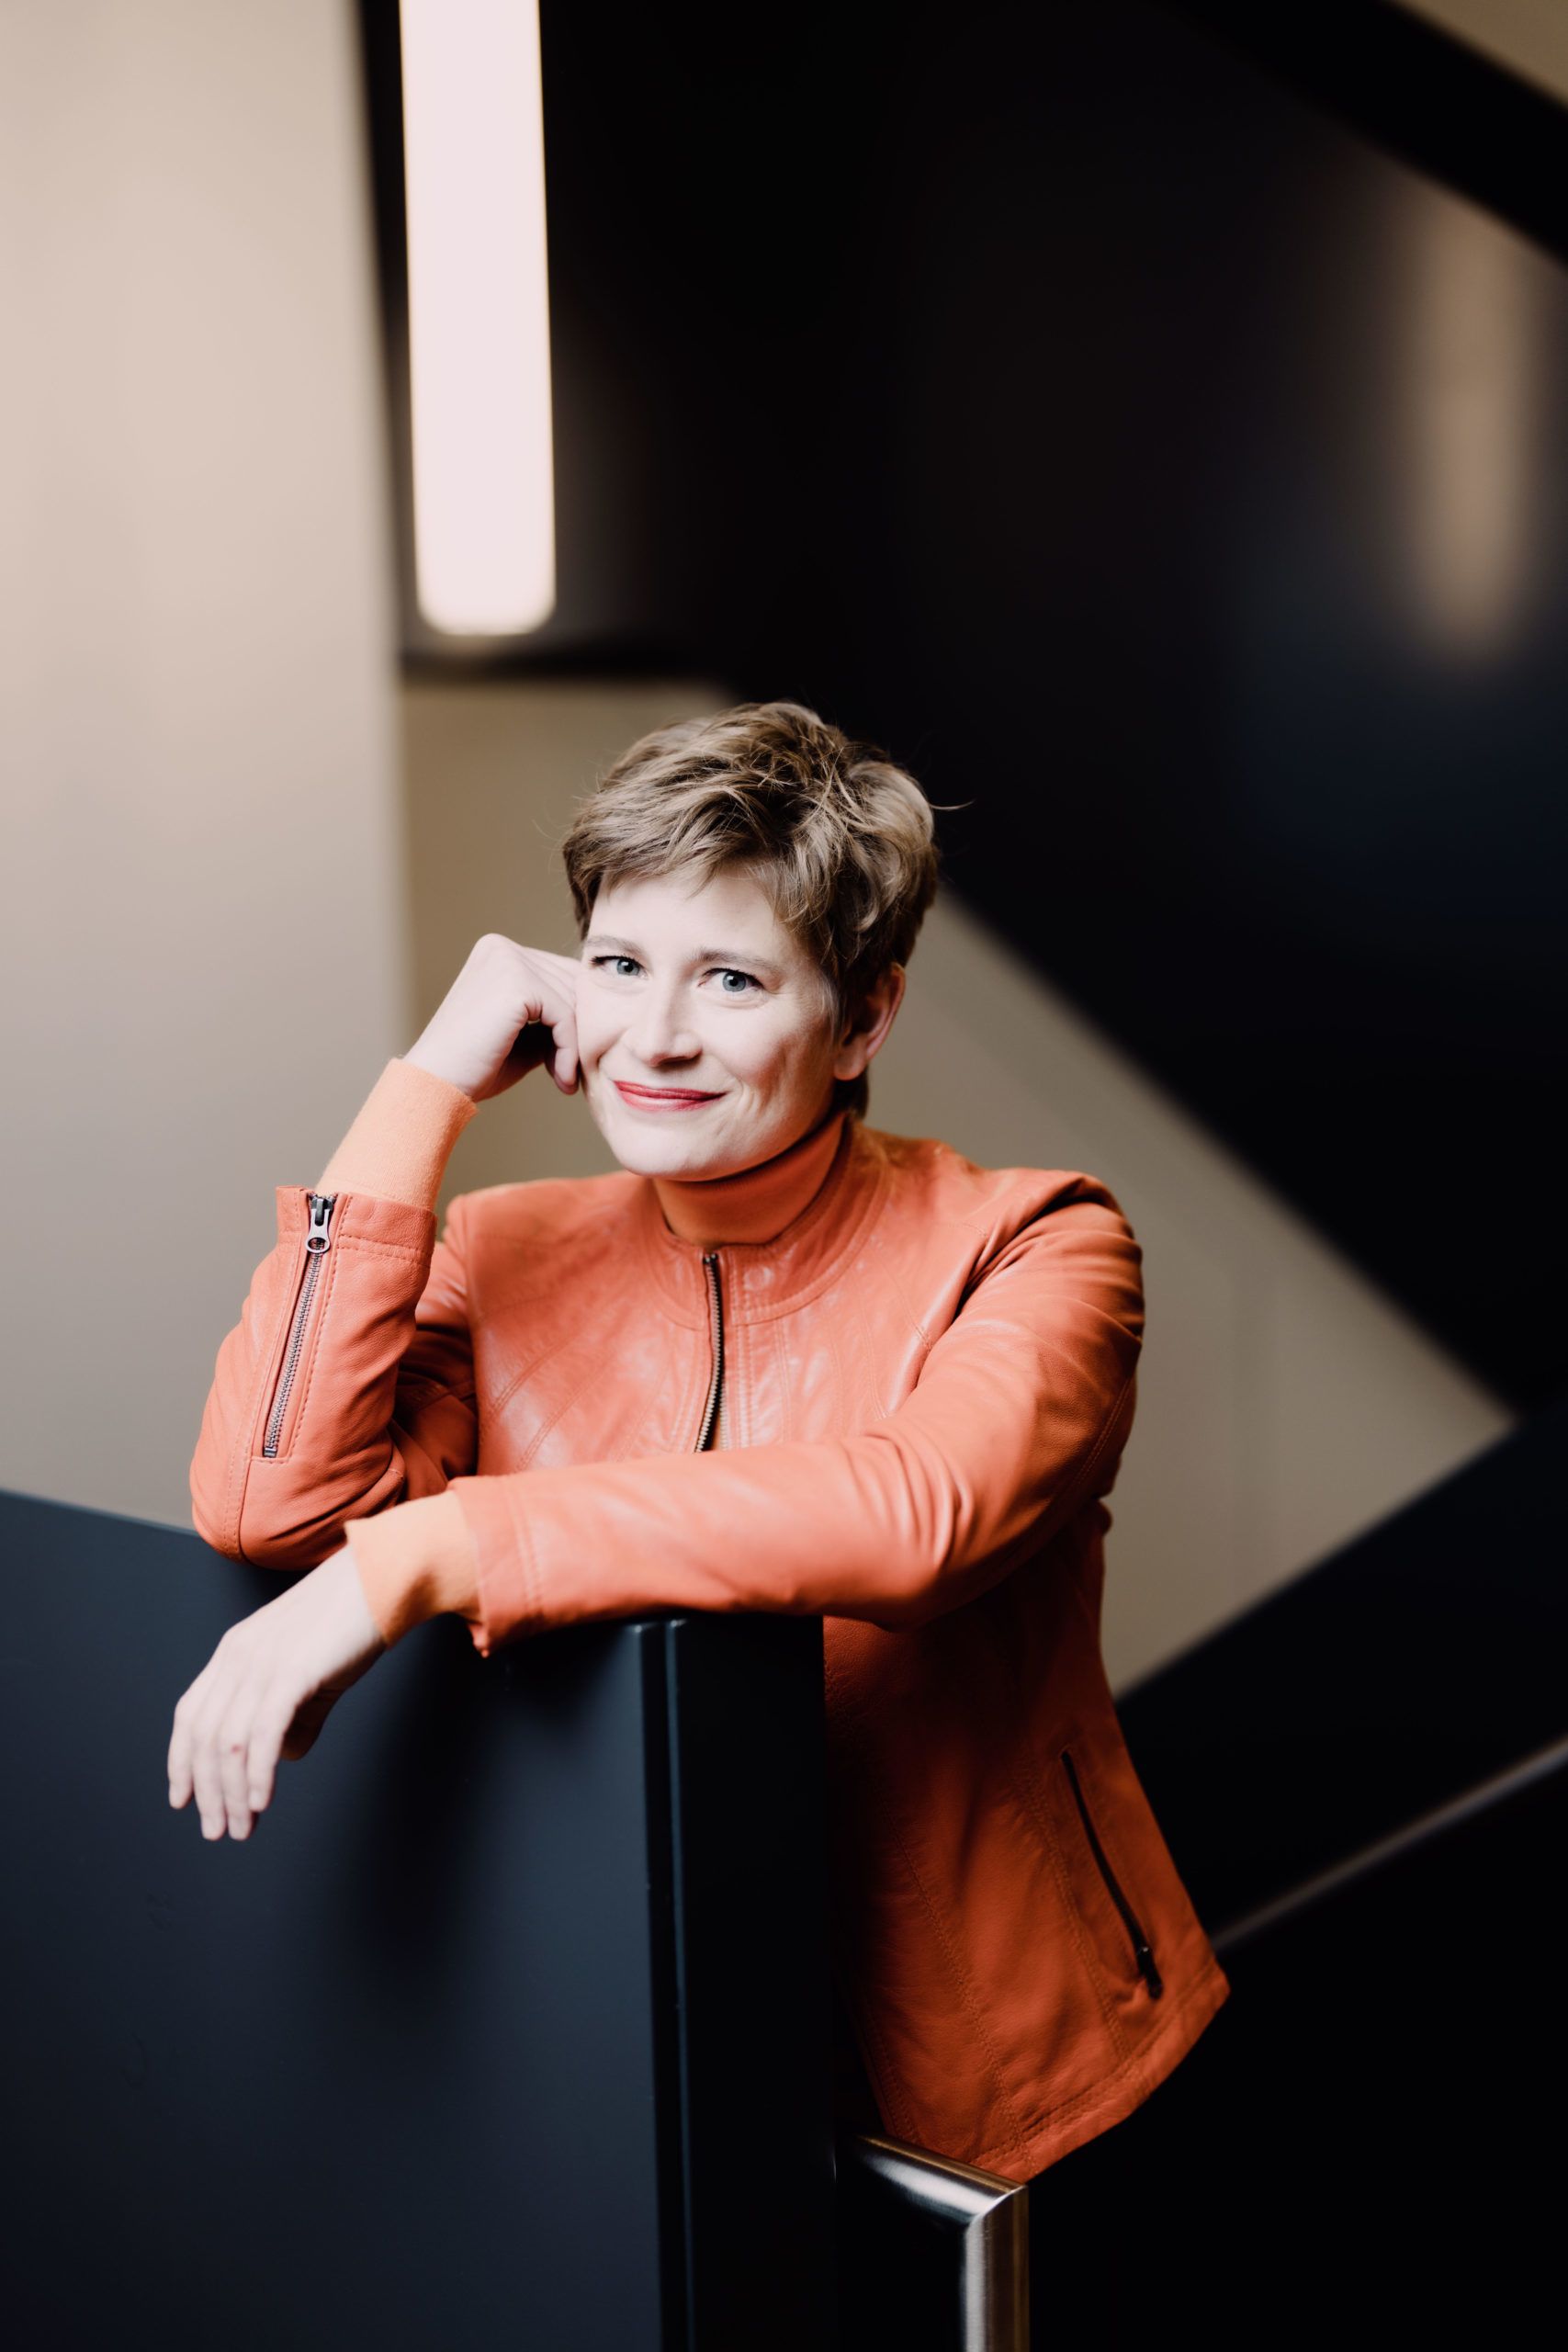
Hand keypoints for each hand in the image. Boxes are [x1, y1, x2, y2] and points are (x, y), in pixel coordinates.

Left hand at [167, 1542, 387, 1839]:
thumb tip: (285, 1756)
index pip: (190, 1714)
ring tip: (241, 1827)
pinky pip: (262, 1735)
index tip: (184, 1799)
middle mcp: (238, 1655)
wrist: (385, 1577)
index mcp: (235, 1650)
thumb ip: (296, 1712)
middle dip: (206, 1791)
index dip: (181, 1761)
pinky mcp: (292, 1671)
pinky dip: (257, 1775)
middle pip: (202, 1736)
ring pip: (227, 1743)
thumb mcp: (313, 1668)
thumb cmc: (354, 1619)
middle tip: (217, 1830)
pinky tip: (261, 1801)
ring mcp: (263, 1662)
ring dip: (230, 1793)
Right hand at [402, 933, 583, 1103]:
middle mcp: (502, 948)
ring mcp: (508, 961)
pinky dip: (569, 1050)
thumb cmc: (474, 1066)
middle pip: (572, 984)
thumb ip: (553, 1017)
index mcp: (499, 952)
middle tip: (568, 1072)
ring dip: (575, 1045)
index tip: (568, 1060)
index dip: (574, 1018)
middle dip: (577, 1031)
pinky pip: (566, 1016)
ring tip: (563, 1078)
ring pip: (572, 1001)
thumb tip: (596, 1016)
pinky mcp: (516, 984)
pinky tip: (560, 1078)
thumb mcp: (523, 1034)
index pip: (561, 974)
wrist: (436, 1084)